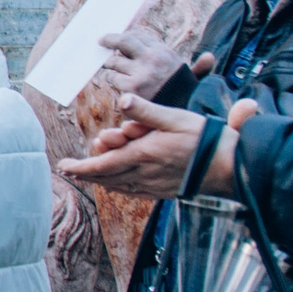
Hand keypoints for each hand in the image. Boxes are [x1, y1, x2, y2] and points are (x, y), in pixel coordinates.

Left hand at [58, 94, 257, 198]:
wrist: (229, 166)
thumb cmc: (203, 138)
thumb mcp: (173, 117)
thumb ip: (145, 111)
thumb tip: (122, 100)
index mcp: (143, 155)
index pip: (102, 165)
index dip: (81, 168)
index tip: (63, 167)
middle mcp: (144, 174)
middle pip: (106, 177)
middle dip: (86, 173)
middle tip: (70, 169)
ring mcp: (153, 186)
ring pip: (118, 185)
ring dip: (101, 180)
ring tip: (86, 175)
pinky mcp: (163, 192)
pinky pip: (133, 192)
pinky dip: (119, 187)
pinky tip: (115, 185)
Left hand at [98, 28, 205, 99]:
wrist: (184, 117)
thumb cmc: (187, 100)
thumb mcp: (193, 80)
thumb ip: (197, 67)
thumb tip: (210, 57)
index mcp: (164, 52)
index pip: (139, 35)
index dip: (127, 36)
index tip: (119, 38)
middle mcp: (152, 58)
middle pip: (123, 41)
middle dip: (110, 39)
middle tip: (101, 41)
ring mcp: (141, 72)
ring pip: (114, 61)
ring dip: (110, 65)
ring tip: (112, 67)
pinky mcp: (132, 87)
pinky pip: (113, 79)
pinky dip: (113, 80)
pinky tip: (117, 83)